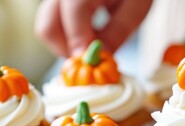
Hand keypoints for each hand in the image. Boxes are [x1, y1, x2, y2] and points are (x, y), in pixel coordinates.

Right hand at [35, 0, 151, 56]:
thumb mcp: (137, 7)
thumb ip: (118, 31)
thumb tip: (100, 56)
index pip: (74, 11)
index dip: (81, 42)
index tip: (93, 61)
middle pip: (48, 26)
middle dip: (67, 50)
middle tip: (91, 57)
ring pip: (46, 28)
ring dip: (66, 45)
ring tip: (92, 44)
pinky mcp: (56, 2)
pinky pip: (52, 23)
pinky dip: (67, 36)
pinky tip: (88, 34)